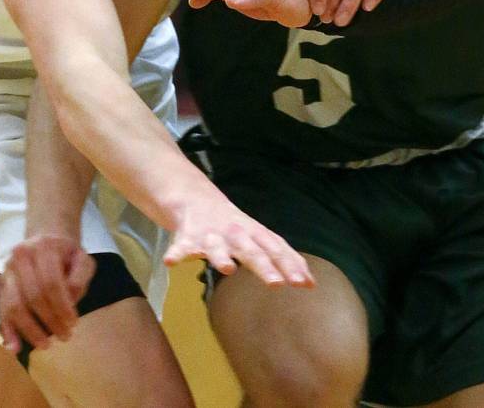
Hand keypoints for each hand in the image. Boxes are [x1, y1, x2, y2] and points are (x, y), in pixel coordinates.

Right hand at [0, 235, 96, 353]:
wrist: (45, 239)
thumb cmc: (66, 254)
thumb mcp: (82, 259)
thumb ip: (80, 277)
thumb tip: (71, 300)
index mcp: (43, 247)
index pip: (51, 283)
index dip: (62, 307)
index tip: (73, 323)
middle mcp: (20, 255)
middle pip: (33, 296)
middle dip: (49, 321)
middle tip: (65, 337)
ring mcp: (7, 269)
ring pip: (13, 305)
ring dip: (29, 330)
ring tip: (45, 345)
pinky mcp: (0, 283)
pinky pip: (1, 310)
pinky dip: (7, 330)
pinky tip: (14, 347)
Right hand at [164, 193, 314, 288]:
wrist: (195, 198)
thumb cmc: (235, 226)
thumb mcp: (260, 238)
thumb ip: (284, 258)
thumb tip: (312, 283)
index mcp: (254, 233)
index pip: (275, 249)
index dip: (290, 265)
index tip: (304, 284)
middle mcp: (235, 233)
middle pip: (250, 250)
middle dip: (263, 265)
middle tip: (276, 284)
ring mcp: (211, 234)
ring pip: (216, 246)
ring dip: (221, 256)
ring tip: (226, 269)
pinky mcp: (187, 237)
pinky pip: (180, 246)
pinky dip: (176, 252)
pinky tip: (171, 262)